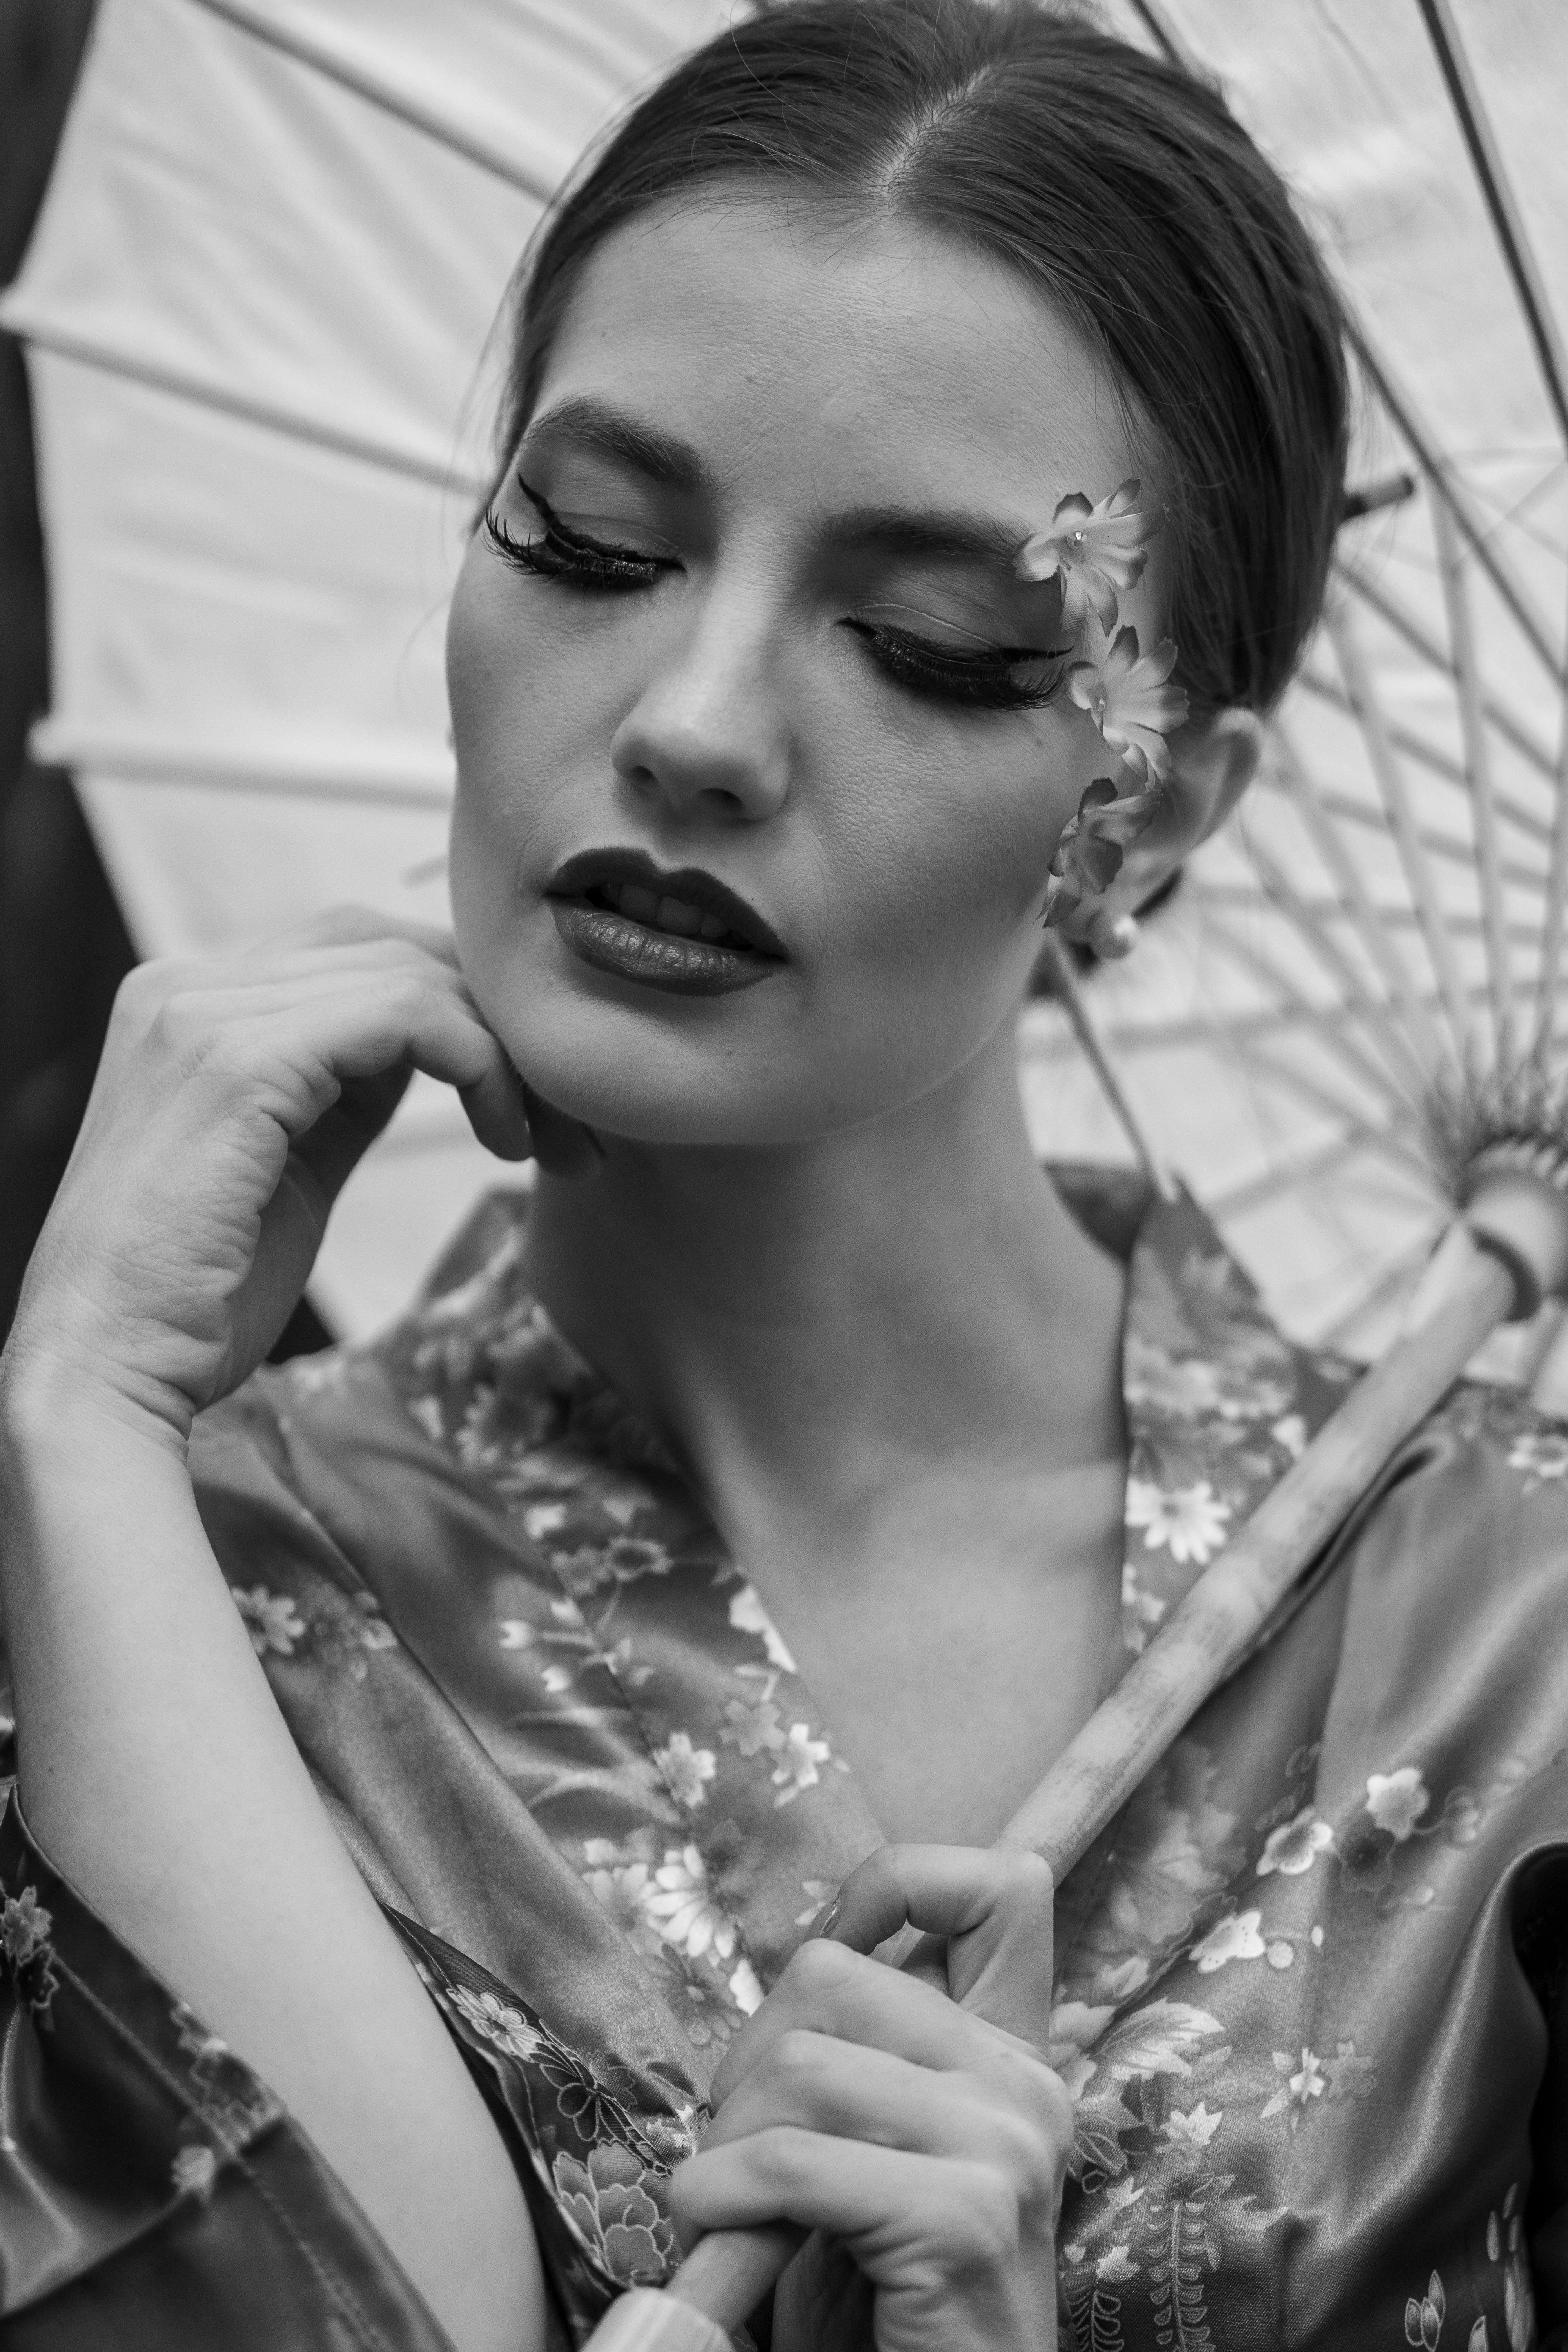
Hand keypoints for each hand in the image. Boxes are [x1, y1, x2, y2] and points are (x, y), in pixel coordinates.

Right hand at [4, 907, 555, 1438]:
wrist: (110, 1370)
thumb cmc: (200, 1292)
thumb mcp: (291, 1160)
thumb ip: (345, 1087)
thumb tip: (435, 1044)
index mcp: (192, 998)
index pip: (362, 946)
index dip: (466, 1007)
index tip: (532, 1099)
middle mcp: (188, 981)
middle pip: (396, 946)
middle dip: (501, 1024)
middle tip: (570, 1121)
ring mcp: (205, 1012)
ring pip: (414, 974)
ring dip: (508, 1054)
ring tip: (545, 1140)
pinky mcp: (238, 1060)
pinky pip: (408, 1015)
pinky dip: (481, 1066)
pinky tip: (505, 1137)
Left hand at [669, 1844, 1069, 2351]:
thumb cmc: (887, 2301)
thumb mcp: (878, 2153)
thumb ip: (864, 2061)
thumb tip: (801, 1959)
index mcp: (1013, 2056)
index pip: (999, 1887)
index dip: (895, 1888)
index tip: (830, 1954)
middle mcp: (1024, 2084)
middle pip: (829, 1976)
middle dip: (750, 2063)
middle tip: (742, 2154)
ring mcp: (1003, 2146)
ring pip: (797, 2066)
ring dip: (726, 2145)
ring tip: (729, 2210)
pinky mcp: (961, 2218)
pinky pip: (788, 2162)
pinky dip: (720, 2198)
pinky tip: (718, 2239)